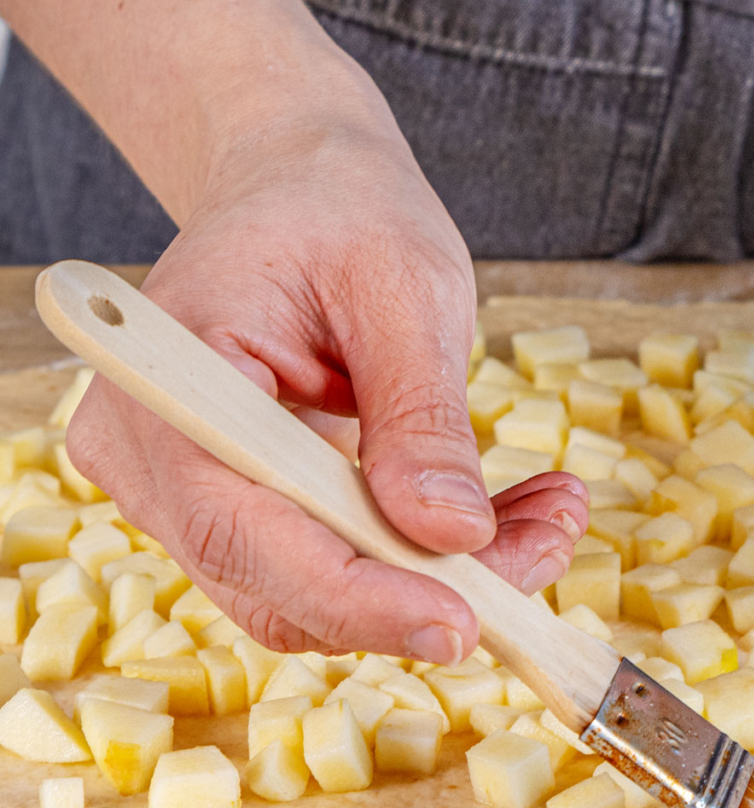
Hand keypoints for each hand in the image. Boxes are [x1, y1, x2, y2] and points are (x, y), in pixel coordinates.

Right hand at [66, 110, 586, 661]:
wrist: (298, 187)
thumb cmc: (340, 210)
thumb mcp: (404, 288)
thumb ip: (421, 413)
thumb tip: (450, 534)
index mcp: (169, 378)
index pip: (243, 529)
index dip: (354, 595)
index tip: (461, 620)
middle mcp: (151, 456)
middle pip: (280, 586)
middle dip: (424, 591)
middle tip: (545, 547)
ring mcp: (187, 491)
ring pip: (315, 592)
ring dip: (441, 578)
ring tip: (547, 517)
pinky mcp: (240, 507)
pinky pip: (331, 564)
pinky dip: (423, 557)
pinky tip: (508, 516)